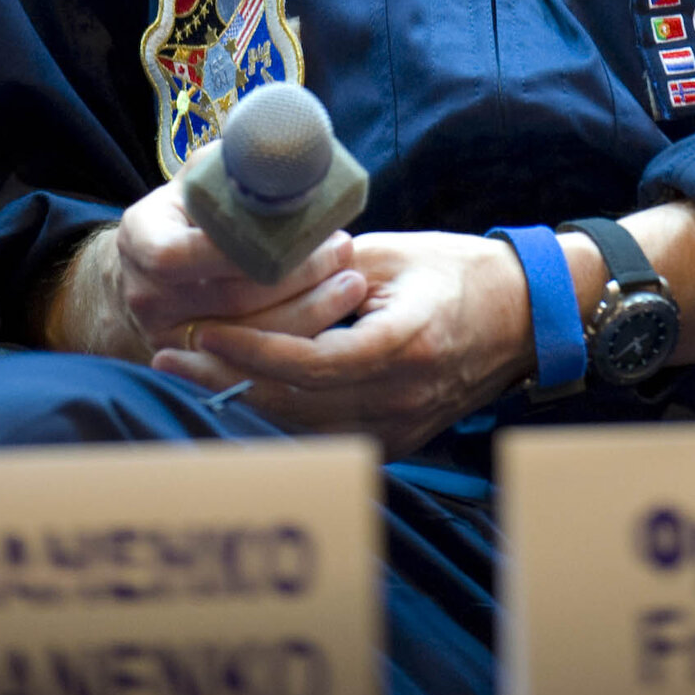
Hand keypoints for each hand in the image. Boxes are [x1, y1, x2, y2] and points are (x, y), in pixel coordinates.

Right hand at [41, 180, 367, 361]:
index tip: (293, 236)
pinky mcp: (195, 364)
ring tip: (350, 281)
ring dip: (307, 310)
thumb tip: (291, 141)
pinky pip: (252, 361)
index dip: (235, 251)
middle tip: (344, 250)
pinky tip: (331, 315)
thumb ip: (237, 164)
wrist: (155, 263)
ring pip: (248, 337)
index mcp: (142, 238)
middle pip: (229, 299)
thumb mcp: (202, 175)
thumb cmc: (191, 208)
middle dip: (295, 276)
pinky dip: (294, 339)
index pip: (179, 255)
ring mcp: (166, 335)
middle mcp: (146, 294)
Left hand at [151, 228, 532, 454]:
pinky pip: (325, 437)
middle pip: (297, 403)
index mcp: (405, 341)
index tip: (206, 331)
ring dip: (243, 404)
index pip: (313, 362)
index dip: (254, 350)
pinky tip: (238, 396)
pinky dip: (279, 419)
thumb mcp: (396, 252)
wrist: (524, 316)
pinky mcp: (399, 442)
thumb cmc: (459, 270)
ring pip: (303, 429)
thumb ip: (331, 270)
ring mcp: (401, 427)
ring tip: (188, 376)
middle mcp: (402, 395)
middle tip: (170, 357)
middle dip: (227, 380)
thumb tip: (265, 276)